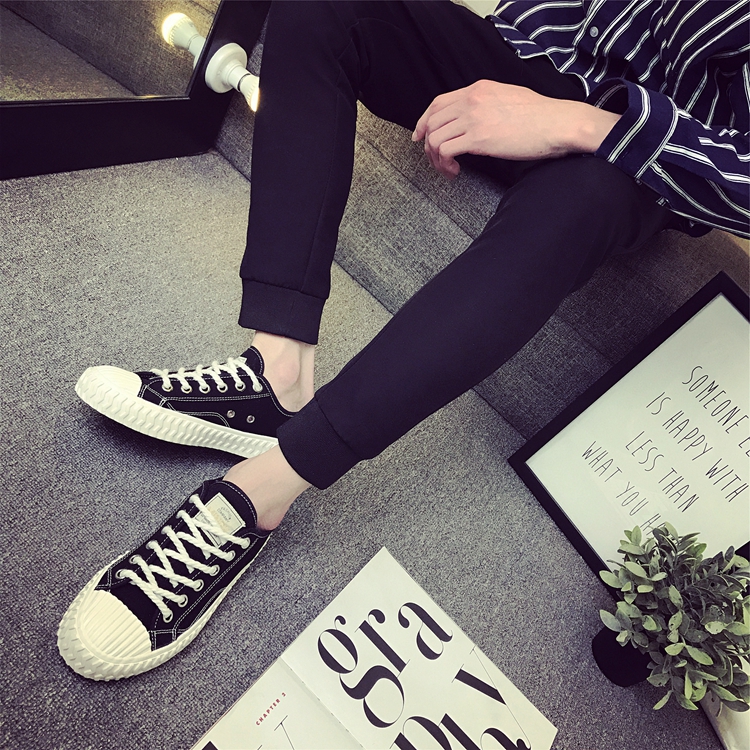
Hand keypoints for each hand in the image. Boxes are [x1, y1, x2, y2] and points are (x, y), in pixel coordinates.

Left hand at [412, 80, 620, 178]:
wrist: (558, 123)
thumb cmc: (540, 116)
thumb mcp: (508, 98)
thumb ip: (486, 104)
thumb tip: (473, 120)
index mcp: (478, 88)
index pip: (438, 103)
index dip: (424, 121)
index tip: (420, 137)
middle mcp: (472, 99)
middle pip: (431, 121)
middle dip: (428, 146)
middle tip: (438, 161)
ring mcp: (473, 117)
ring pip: (434, 138)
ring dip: (436, 159)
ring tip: (449, 170)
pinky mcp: (478, 138)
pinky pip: (445, 150)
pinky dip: (444, 164)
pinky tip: (456, 171)